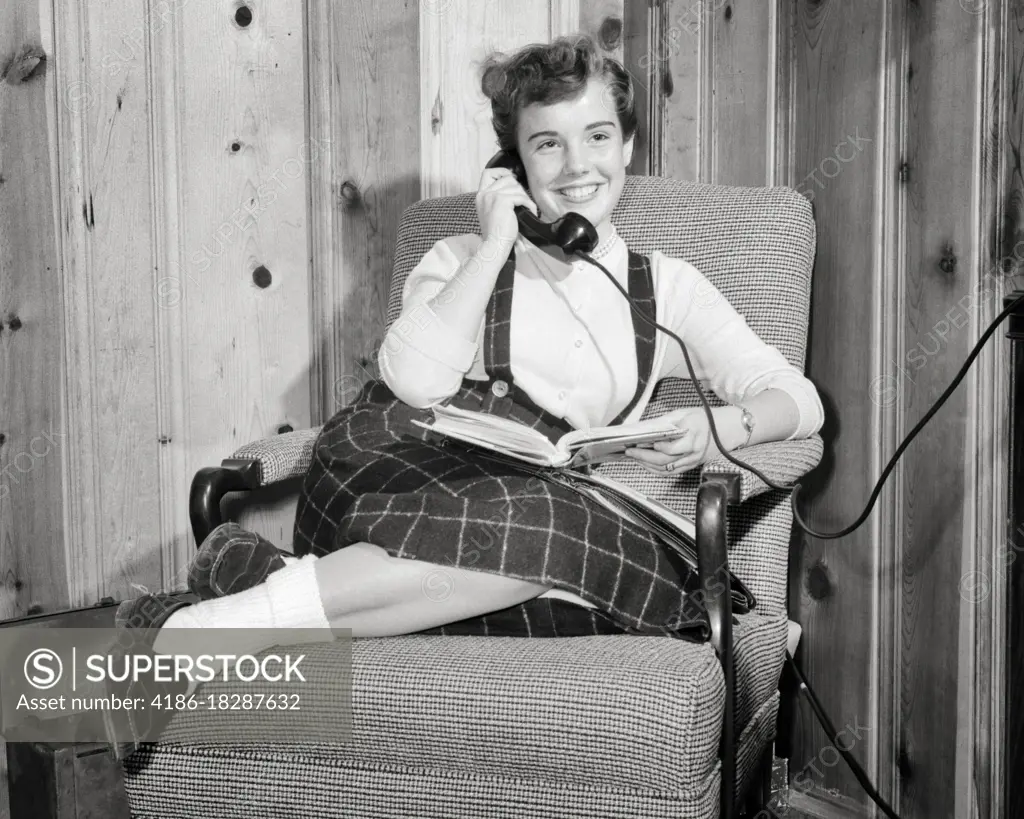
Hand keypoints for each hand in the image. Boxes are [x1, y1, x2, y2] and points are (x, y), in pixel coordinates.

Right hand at [475, 166, 537, 245]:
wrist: (495, 245)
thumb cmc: (497, 233)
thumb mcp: (493, 211)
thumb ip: (498, 197)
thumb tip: (515, 185)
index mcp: (480, 195)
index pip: (488, 173)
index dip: (501, 172)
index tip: (512, 179)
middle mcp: (485, 193)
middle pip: (507, 178)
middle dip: (519, 189)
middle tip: (522, 202)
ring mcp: (492, 196)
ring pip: (516, 186)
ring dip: (525, 197)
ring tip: (526, 209)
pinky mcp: (502, 201)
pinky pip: (521, 196)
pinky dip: (529, 204)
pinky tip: (530, 212)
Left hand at [623, 408, 737, 475]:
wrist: (728, 429)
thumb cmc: (705, 418)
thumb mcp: (685, 413)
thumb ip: (665, 421)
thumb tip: (645, 427)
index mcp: (692, 436)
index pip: (670, 448)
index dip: (653, 447)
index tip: (638, 443)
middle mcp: (693, 452)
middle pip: (664, 461)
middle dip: (643, 458)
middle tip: (629, 452)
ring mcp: (693, 461)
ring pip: (666, 469)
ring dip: (647, 465)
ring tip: (634, 458)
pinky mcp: (692, 465)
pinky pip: (671, 472)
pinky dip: (657, 470)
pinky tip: (646, 465)